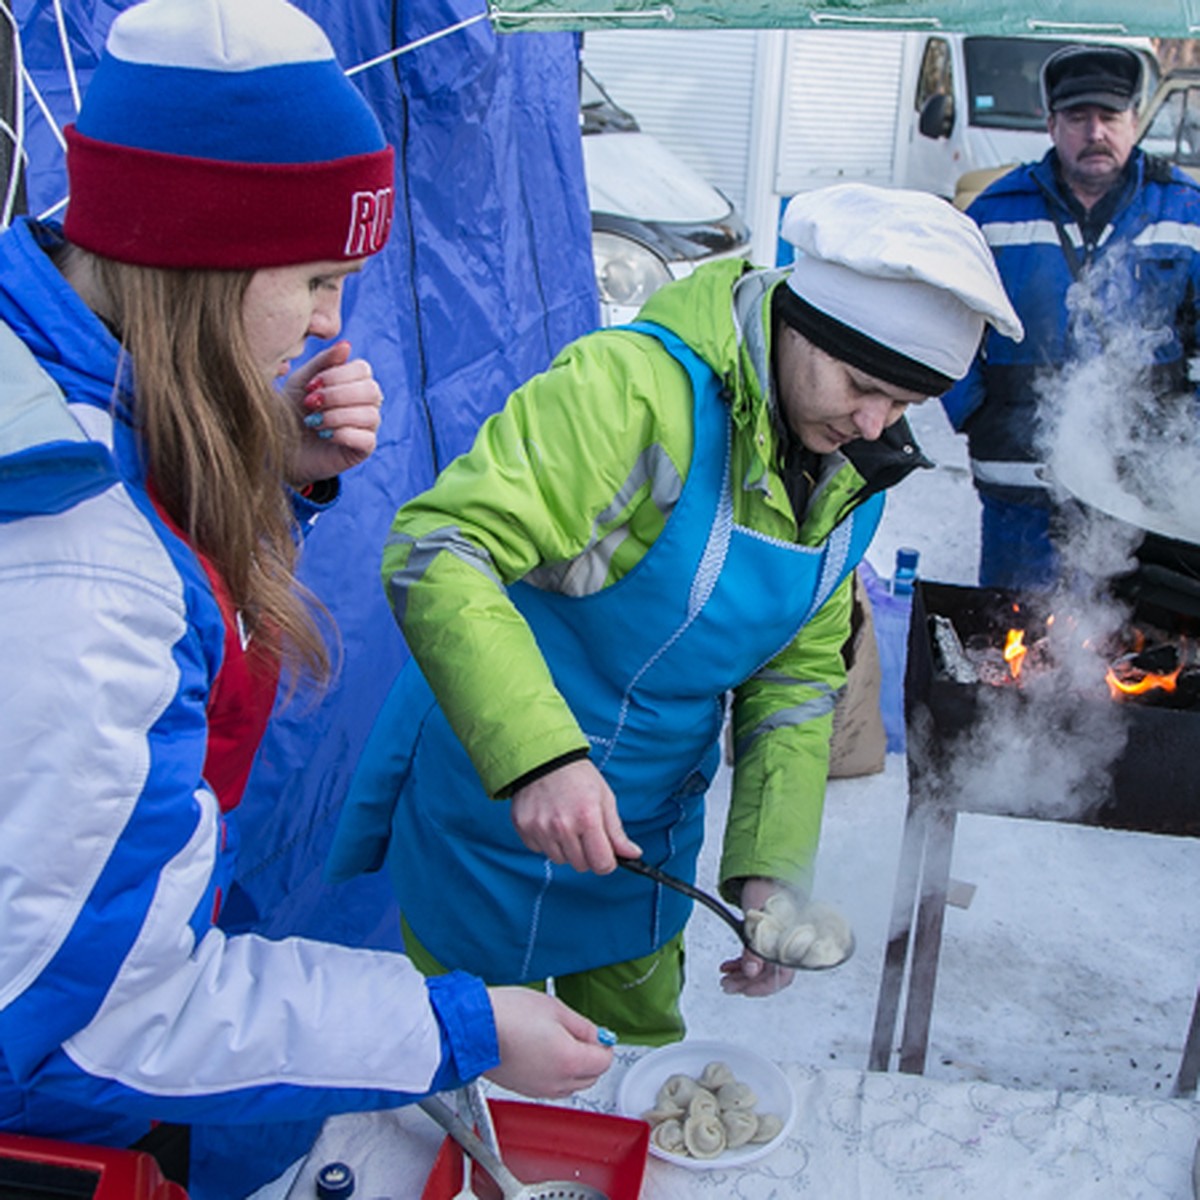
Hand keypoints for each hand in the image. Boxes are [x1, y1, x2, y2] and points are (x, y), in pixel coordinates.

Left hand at [284, 340, 382, 486]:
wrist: (278, 446)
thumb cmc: (291, 411)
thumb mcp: (302, 380)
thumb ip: (324, 361)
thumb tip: (347, 345)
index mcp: (354, 383)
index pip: (363, 369)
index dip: (337, 375)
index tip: (311, 386)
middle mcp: (366, 404)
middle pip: (371, 390)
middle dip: (337, 395)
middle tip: (310, 403)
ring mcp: (367, 427)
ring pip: (370, 414)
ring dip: (336, 416)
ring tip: (313, 422)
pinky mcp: (363, 450)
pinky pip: (366, 438)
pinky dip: (342, 434)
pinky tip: (324, 435)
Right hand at [484, 987, 613, 1098]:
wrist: (474, 1029)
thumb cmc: (508, 1015)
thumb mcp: (554, 1008)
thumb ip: (582, 1026)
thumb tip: (598, 1036)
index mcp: (570, 1061)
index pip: (604, 1061)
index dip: (603, 1044)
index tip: (597, 1033)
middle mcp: (557, 1082)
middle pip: (590, 1077)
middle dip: (590, 1057)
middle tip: (579, 1035)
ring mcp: (539, 1089)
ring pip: (571, 1085)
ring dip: (573, 1068)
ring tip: (557, 1040)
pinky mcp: (523, 1090)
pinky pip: (550, 1086)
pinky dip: (554, 1073)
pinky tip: (541, 1052)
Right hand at [510, 759, 640, 874]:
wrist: (544, 757)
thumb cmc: (578, 776)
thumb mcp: (605, 799)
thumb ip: (617, 831)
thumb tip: (633, 854)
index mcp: (588, 818)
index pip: (602, 864)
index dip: (607, 861)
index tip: (606, 854)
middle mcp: (563, 826)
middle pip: (581, 865)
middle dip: (587, 854)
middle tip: (585, 833)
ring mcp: (541, 828)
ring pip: (560, 860)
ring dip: (566, 849)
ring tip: (566, 824)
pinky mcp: (524, 828)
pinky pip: (539, 851)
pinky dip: (547, 842)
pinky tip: (550, 822)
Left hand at [719, 877, 796, 996]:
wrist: (761, 872)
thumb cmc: (764, 890)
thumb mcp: (757, 920)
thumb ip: (756, 948)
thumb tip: (751, 971)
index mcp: (791, 942)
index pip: (783, 976)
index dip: (763, 986)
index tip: (744, 989)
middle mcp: (786, 945)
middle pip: (770, 975)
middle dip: (746, 983)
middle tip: (727, 985)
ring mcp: (776, 942)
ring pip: (761, 968)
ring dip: (742, 975)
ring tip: (725, 976)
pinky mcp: (766, 937)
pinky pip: (756, 957)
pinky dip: (742, 963)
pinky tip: (729, 965)